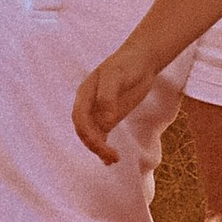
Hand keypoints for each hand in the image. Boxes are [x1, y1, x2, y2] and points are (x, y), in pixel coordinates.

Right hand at [73, 39, 154, 164]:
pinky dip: (104, 148)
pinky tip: (111, 160)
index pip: (80, 119)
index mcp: (84, 94)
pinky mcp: (110, 117)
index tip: (101, 143)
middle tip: (111, 156)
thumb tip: (105, 122)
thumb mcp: (116, 76)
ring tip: (114, 159)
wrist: (141, 60)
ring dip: (99, 149)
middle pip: (84, 130)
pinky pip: (102, 135)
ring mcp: (99, 112)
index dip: (87, 133)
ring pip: (92, 135)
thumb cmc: (126, 65)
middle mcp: (88, 105)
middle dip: (94, 145)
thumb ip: (108, 97)